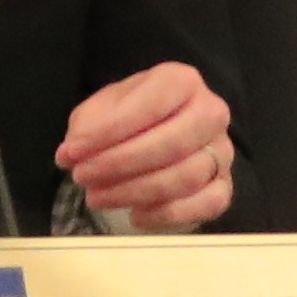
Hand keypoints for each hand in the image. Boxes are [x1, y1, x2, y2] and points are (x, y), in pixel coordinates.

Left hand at [57, 63, 233, 230]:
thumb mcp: (105, 108)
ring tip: (97, 197)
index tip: (72, 152)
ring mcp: (222, 151)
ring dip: (135, 191)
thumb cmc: (131, 116)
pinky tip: (135, 215)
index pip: (151, 104)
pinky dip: (167, 214)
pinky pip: (207, 205)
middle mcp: (211, 112)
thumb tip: (71, 153)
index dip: (109, 131)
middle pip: (173, 143)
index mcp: (182, 81)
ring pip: (186, 177)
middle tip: (82, 177)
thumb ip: (88, 124)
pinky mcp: (224, 186)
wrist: (162, 132)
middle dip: (120, 164)